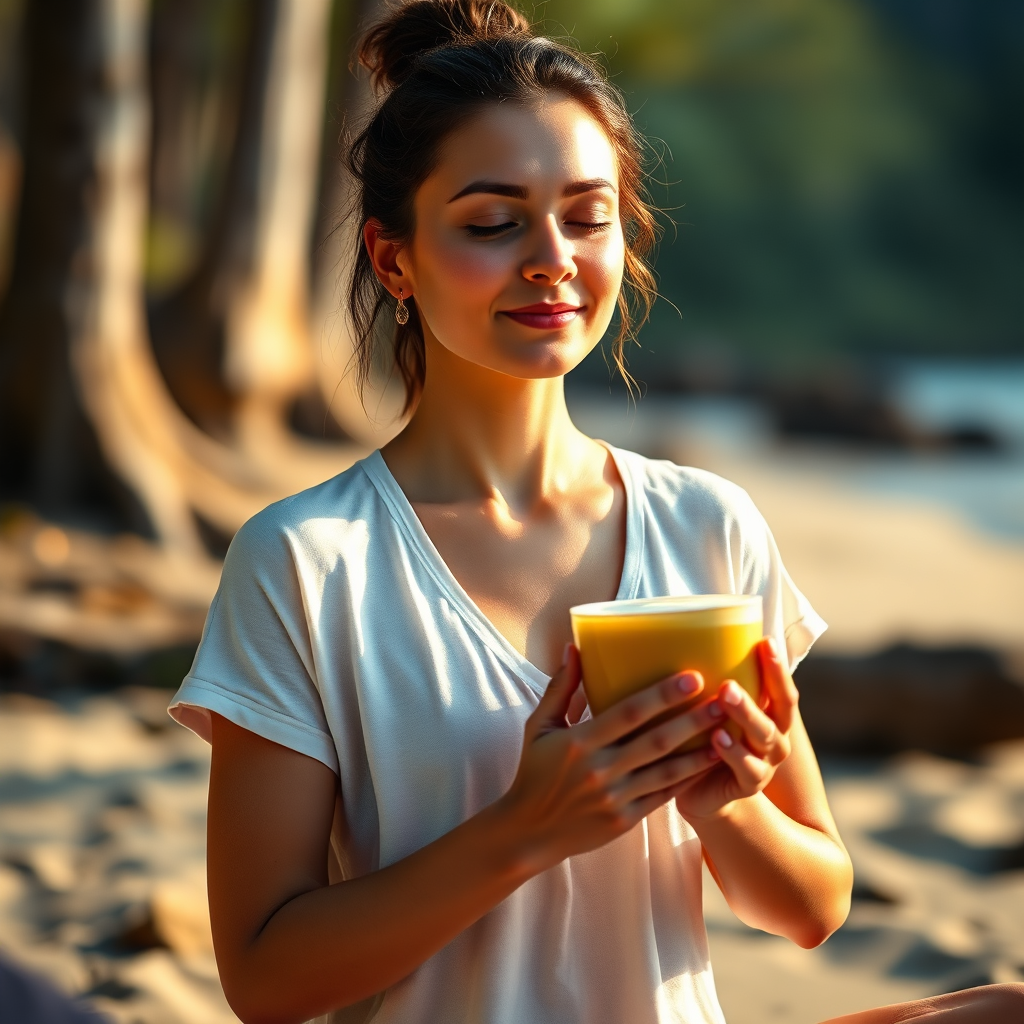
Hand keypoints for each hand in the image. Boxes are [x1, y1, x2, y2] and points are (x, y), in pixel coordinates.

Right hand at [500, 645, 722, 871]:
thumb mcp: (539, 726)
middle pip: (656, 741)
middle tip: (722, 700)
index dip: (662, 695)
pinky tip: (707, 763)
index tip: (691, 677)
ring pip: (666, 771)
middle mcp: (600, 770)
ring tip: (727, 731)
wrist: (528, 831)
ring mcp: (615, 798)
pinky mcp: (625, 820)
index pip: (628, 713)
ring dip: (700, 751)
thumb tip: (574, 647)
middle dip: (692, 720)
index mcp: (580, 742)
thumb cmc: (534, 771)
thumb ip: (561, 688)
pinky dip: (686, 779)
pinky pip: (662, 796)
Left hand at [672, 636, 798, 822]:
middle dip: (767, 684)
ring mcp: (765, 762)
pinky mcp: (749, 785)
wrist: (700, 792)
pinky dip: (734, 753)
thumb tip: (679, 637)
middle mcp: (773, 737)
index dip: (777, 666)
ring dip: (746, 714)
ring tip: (725, 696)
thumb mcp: (709, 710)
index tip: (765, 640)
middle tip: (739, 664)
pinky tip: (716, 739)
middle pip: (779, 709)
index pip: (781, 687)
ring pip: (764, 736)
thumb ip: (709, 683)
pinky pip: (748, 769)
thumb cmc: (703, 741)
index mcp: (769, 715)